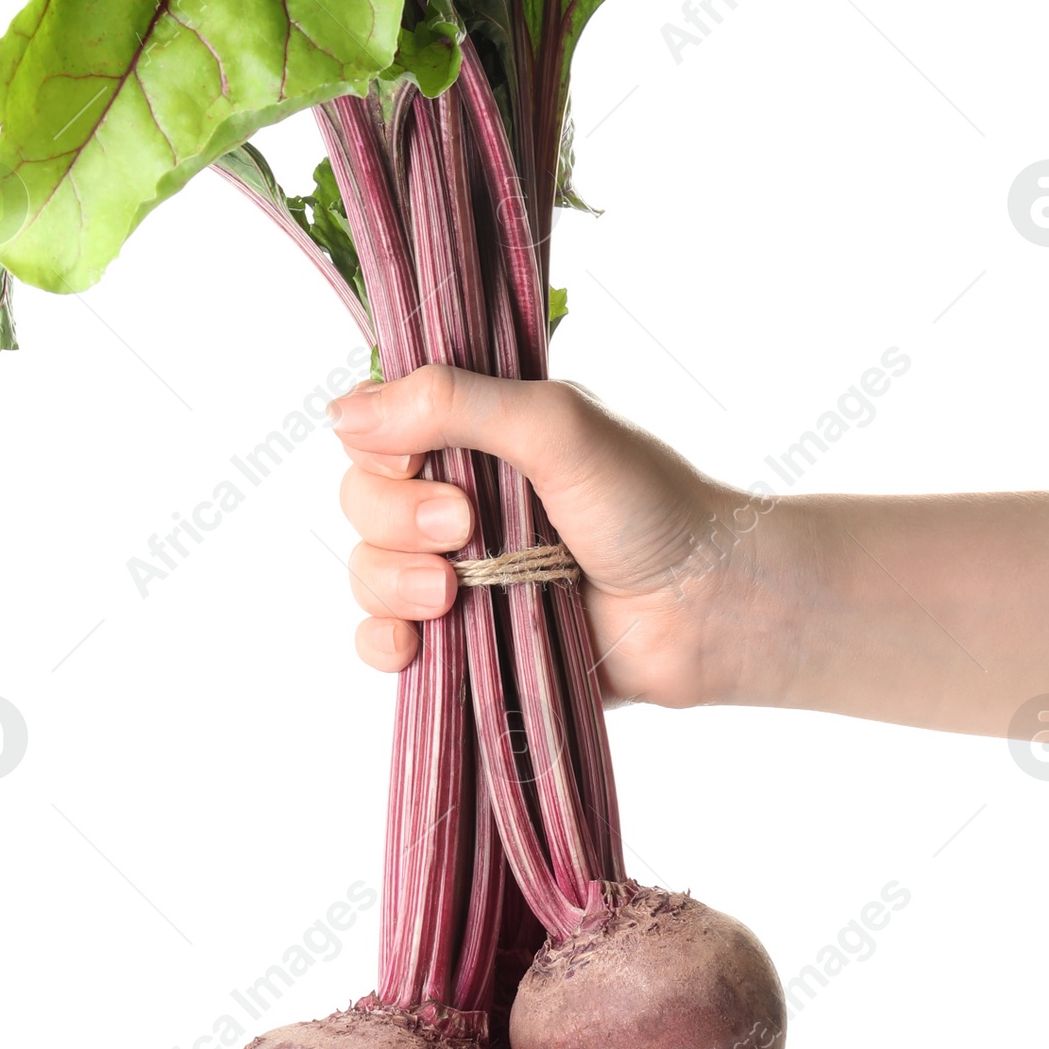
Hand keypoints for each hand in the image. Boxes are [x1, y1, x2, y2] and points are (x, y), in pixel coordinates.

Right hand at [328, 365, 768, 710]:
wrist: (703, 608)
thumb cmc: (649, 505)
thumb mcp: (556, 426)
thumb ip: (455, 403)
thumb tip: (344, 413)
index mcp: (476, 433)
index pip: (376, 428)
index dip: (382, 449)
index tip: (426, 462)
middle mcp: (457, 495)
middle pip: (361, 500)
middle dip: (394, 518)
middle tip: (463, 528)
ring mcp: (458, 570)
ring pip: (366, 569)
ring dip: (391, 582)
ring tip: (452, 593)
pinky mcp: (464, 638)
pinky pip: (381, 640)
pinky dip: (381, 641)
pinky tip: (412, 645)